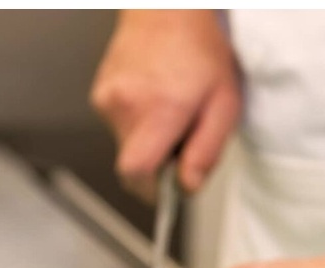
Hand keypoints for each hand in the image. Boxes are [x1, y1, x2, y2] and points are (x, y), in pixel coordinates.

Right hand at [90, 10, 240, 199]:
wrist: (168, 10)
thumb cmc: (202, 54)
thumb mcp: (224, 107)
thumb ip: (206, 152)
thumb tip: (187, 188)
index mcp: (158, 110)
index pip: (136, 172)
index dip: (152, 193)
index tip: (168, 193)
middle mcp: (124, 104)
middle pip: (133, 166)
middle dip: (158, 167)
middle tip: (183, 141)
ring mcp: (106, 98)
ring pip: (127, 147)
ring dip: (151, 144)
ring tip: (173, 114)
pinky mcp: (100, 94)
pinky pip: (121, 128)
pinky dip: (141, 127)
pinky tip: (157, 103)